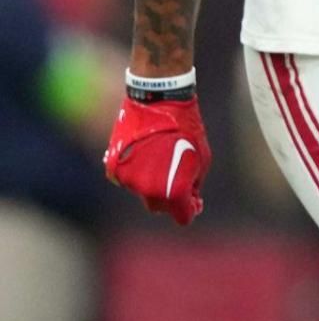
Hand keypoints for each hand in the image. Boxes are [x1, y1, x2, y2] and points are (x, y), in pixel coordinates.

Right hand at [103, 95, 209, 225]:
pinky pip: (129, 181)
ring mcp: (129, 181)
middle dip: (171, 199)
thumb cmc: (186, 129)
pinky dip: (138, 174)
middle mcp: (148, 191)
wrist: (158, 103)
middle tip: (179, 178)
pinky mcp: (114, 170)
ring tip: (162, 157)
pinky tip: (147, 155)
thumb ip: (194, 184)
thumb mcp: (202, 158)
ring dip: (153, 183)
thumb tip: (190, 199)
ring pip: (143, 193)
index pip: (183, 216)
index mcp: (173, 190)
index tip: (195, 200)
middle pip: (160, 207)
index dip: (191, 209)